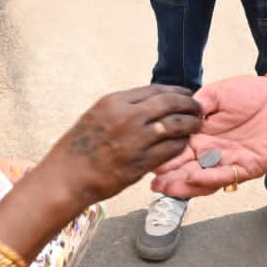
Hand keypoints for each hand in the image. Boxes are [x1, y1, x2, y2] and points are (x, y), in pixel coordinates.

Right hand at [36, 85, 201, 205]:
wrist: (68, 176)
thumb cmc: (80, 146)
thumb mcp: (98, 115)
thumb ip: (123, 107)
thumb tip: (151, 102)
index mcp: (115, 102)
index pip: (155, 90)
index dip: (175, 90)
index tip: (186, 92)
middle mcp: (127, 117)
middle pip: (169, 103)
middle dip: (188, 103)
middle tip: (198, 106)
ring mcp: (135, 140)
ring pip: (175, 125)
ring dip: (190, 123)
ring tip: (197, 124)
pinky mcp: (141, 162)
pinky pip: (170, 149)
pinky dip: (181, 144)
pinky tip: (185, 143)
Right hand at [150, 74, 266, 197]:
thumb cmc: (252, 93)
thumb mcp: (218, 94)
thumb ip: (198, 105)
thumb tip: (177, 115)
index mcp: (204, 135)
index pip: (180, 150)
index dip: (164, 156)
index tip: (147, 160)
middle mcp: (214, 152)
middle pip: (188, 169)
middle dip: (170, 178)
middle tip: (152, 183)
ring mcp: (230, 161)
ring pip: (204, 178)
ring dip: (185, 184)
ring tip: (167, 187)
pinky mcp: (248, 167)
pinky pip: (227, 175)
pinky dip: (210, 178)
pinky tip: (194, 178)